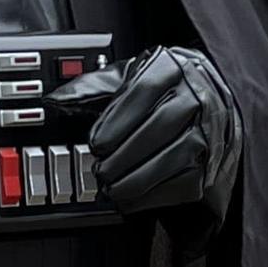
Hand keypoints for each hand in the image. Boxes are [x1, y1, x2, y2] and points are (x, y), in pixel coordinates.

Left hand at [90, 45, 243, 220]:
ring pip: (174, 157)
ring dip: (137, 179)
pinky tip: (134, 198)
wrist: (214, 104)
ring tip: (113, 188)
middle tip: (100, 170)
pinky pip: (185, 182)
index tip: (96, 142)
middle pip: (159, 127)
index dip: (116, 120)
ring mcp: (209, 130)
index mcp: (172, 68)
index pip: (143, 90)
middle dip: (123, 155)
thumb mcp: (129, 78)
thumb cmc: (164, 90)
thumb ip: (92, 87)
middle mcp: (196, 95)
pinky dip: (155, 195)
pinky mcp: (213, 161)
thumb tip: (54, 100)